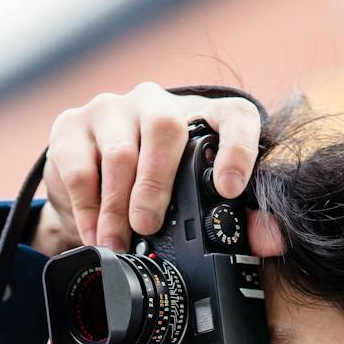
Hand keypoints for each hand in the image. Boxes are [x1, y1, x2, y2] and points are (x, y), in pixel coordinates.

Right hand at [42, 82, 284, 257]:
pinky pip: (77, 166)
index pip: (233, 116)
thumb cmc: (158, 189)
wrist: (92, 180)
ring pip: (119, 151)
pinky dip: (86, 207)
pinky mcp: (71, 125)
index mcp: (203, 117)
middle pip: (165, 128)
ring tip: (116, 241)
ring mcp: (112, 109)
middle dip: (156, 184)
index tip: (229, 189)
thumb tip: (272, 241)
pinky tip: (93, 230)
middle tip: (148, 225)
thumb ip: (238, 222)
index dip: (237, 148)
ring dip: (116, 206)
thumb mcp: (196, 202)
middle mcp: (158, 103)